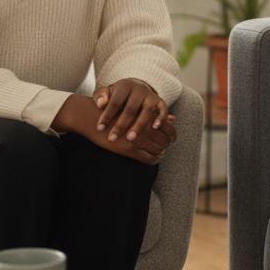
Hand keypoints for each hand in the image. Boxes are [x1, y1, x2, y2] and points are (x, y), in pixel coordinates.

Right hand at [52, 91, 175, 163]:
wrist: (95, 117)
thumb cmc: (116, 111)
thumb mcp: (137, 109)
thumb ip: (157, 114)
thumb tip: (174, 118)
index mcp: (147, 115)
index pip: (169, 128)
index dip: (172, 135)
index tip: (172, 138)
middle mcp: (145, 127)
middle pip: (165, 140)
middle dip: (167, 145)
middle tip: (166, 146)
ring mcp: (138, 139)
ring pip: (158, 150)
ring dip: (161, 153)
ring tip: (160, 153)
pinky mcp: (129, 149)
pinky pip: (148, 158)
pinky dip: (153, 160)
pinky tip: (152, 159)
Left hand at [95, 79, 169, 144]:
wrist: (136, 88)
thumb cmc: (117, 95)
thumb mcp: (106, 92)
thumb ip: (100, 96)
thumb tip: (100, 104)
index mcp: (124, 86)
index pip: (115, 102)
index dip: (107, 116)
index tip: (99, 129)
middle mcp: (139, 89)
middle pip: (130, 109)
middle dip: (121, 125)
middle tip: (112, 138)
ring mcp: (151, 96)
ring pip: (146, 111)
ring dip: (139, 126)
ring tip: (130, 139)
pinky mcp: (160, 102)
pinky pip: (163, 110)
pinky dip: (161, 118)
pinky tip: (155, 128)